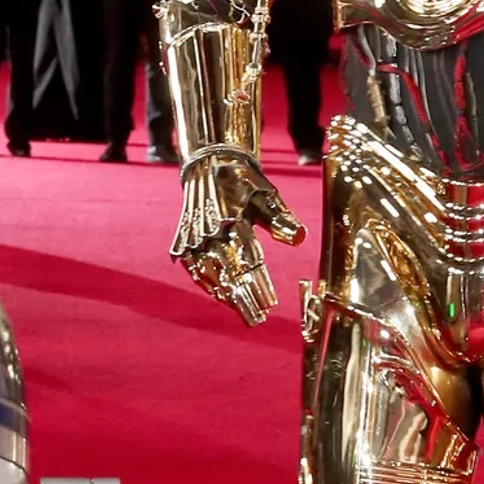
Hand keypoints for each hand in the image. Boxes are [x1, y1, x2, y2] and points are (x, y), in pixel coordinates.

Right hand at [170, 152, 305, 326]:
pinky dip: (208, 285)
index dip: (260, 284)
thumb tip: (299, 238)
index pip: (248, 261)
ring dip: (227, 296)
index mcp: (232, 220)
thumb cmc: (244, 183)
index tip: (272, 304)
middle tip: (258, 319)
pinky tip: (221, 297)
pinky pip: (195, 270)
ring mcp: (193, 239)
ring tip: (244, 313)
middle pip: (229, 273)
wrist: (208, 165)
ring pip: (210, 276)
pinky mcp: (184, 243)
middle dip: (244, 299)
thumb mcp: (266, 195)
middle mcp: (209, 233)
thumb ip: (281, 219)